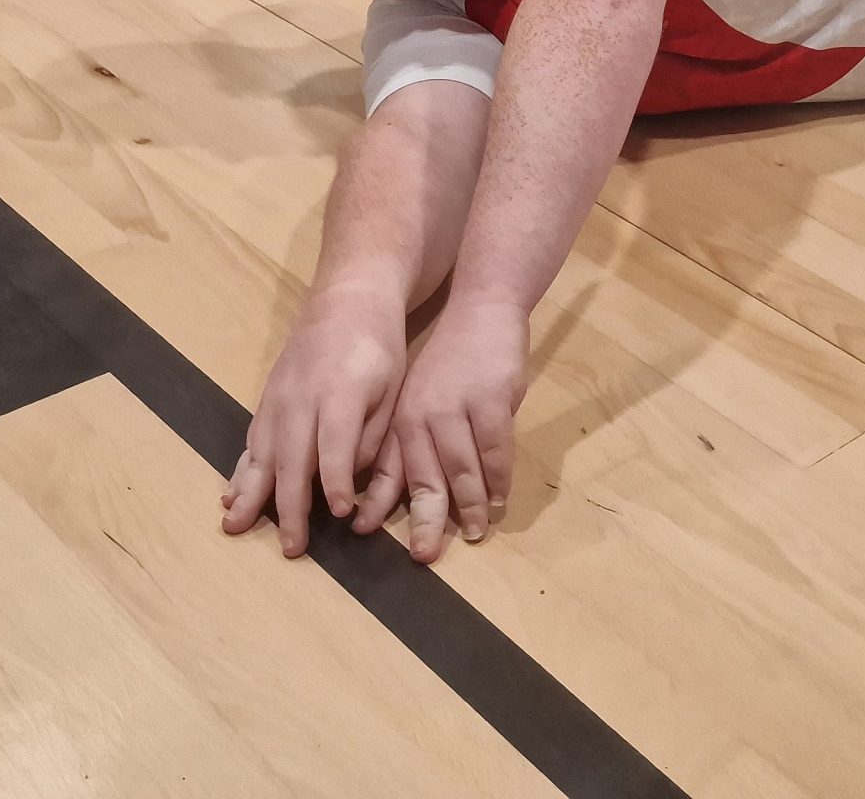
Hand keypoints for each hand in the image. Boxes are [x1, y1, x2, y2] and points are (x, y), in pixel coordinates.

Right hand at [221, 281, 405, 555]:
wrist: (347, 300)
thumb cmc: (379, 350)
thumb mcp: (391, 388)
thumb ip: (370, 435)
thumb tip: (346, 479)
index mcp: (340, 393)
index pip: (335, 446)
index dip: (336, 482)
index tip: (342, 514)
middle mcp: (301, 398)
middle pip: (292, 458)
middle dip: (290, 506)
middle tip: (291, 547)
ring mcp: (277, 398)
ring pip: (261, 453)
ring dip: (250, 494)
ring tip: (236, 526)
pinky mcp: (266, 399)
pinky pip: (251, 441)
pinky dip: (240, 472)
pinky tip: (230, 496)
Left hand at [357, 300, 527, 563]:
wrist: (484, 308)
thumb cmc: (453, 358)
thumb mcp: (422, 397)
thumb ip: (415, 440)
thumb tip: (412, 491)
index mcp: (402, 415)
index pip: (385, 467)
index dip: (376, 502)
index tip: (365, 532)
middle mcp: (422, 415)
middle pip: (423, 479)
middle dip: (423, 521)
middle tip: (423, 556)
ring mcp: (457, 409)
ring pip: (463, 471)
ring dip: (469, 507)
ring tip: (473, 532)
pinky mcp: (491, 402)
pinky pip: (496, 454)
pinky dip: (498, 481)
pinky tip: (499, 500)